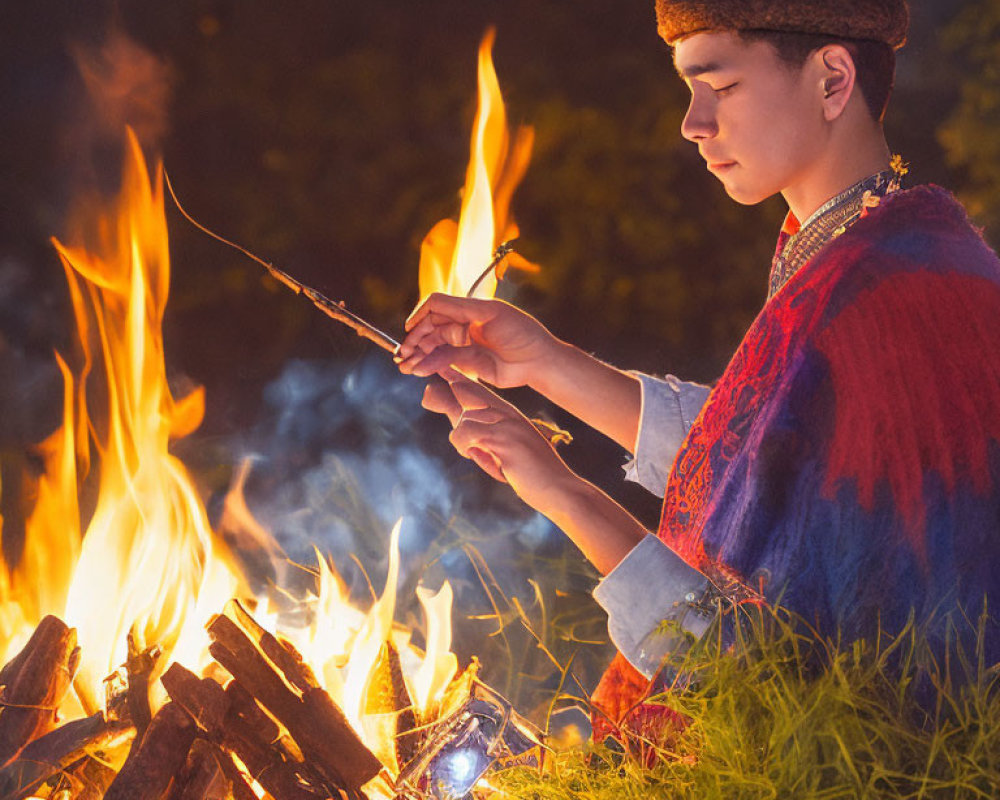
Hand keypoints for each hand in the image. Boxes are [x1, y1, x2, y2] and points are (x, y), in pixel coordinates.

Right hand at [396, 294, 554, 388]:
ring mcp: (464, 343)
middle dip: (414, 340)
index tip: (409, 327)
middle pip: (430, 328)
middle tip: (402, 353)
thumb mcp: (490, 313)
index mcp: (469, 308)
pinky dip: (429, 364)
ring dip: (417, 354)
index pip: (436, 306)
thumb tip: (430, 310)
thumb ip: (459, 310)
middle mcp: (463, 324)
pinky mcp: (466, 362)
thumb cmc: (521, 332)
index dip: (420, 315)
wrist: (538, 361)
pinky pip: (442, 361)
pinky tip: (418, 368)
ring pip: (433, 346)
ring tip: (404, 365)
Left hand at [423, 373, 575, 513]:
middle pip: (467, 392)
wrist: (559, 489)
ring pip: (464, 418)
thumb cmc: (534, 475)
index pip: (479, 390)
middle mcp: (508, 413)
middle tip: (428, 394)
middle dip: (445, 391)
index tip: (441, 368)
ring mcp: (507, 424)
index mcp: (510, 414)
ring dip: (461, 441)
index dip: (458, 378)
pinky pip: (468, 433)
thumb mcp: (508, 453)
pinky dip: (465, 447)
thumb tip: (465, 440)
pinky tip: (478, 457)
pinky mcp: (503, 439)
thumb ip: (487, 443)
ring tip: (475, 454)